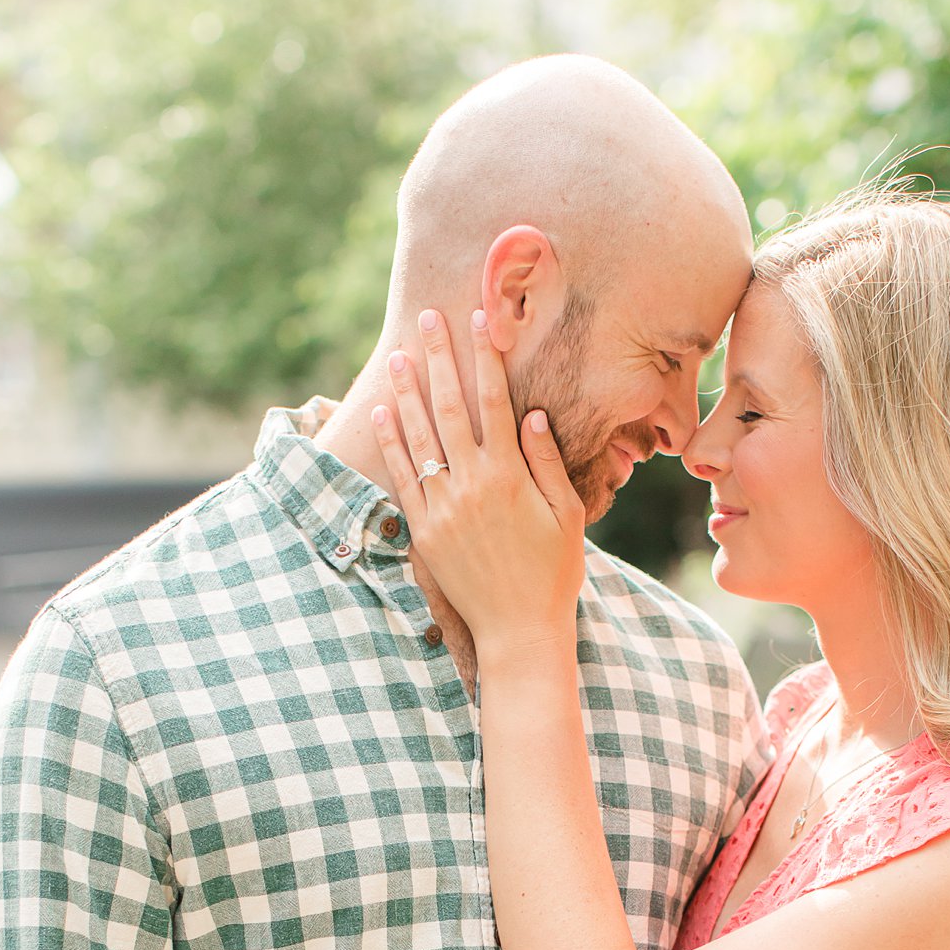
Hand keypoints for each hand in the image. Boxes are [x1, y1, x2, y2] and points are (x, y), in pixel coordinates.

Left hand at [371, 307, 585, 655]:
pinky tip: (382, 414)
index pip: (494, 400)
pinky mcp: (424, 531)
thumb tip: (531, 415)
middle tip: (427, 319)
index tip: (478, 320)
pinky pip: (402, 477)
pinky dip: (391, 443)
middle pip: (450, 407)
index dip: (484, 356)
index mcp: (511, 476)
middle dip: (439, 358)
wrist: (518, 630)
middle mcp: (472, 485)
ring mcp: (443, 508)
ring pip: (419, 437)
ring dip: (406, 393)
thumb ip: (547, 462)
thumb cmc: (553, 573)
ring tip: (397, 357)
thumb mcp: (567, 514)